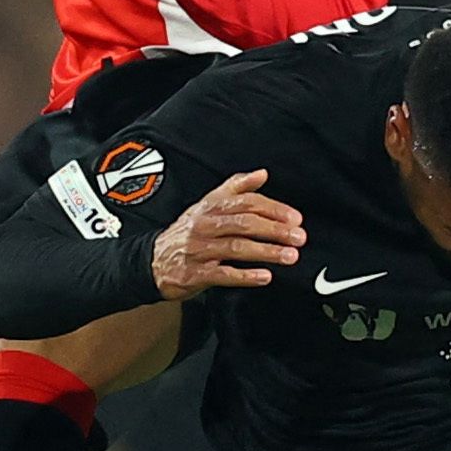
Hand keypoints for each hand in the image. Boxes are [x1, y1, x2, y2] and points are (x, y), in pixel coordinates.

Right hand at [150, 169, 303, 298]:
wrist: (152, 261)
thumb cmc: (186, 233)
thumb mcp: (207, 204)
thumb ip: (235, 187)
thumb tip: (262, 174)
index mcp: (210, 207)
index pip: (246, 202)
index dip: (273, 209)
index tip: (295, 218)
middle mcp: (205, 225)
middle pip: (244, 223)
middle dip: (275, 230)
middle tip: (298, 238)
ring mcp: (199, 250)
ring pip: (236, 247)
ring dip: (266, 252)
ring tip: (289, 257)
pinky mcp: (195, 273)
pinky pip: (223, 274)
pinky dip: (245, 276)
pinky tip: (264, 276)